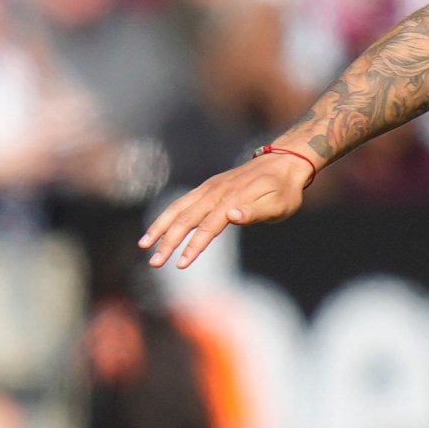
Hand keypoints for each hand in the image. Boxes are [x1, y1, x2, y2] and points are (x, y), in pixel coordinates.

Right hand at [140, 151, 315, 267]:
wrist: (284, 163)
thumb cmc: (285, 190)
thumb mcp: (279, 204)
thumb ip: (255, 212)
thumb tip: (231, 216)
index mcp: (232, 199)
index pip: (208, 227)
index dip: (194, 246)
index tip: (181, 264)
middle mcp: (215, 192)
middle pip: (186, 219)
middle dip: (167, 242)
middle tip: (155, 263)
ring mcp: (210, 188)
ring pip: (178, 209)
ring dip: (159, 228)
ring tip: (144, 245)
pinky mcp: (208, 187)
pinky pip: (182, 202)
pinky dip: (167, 215)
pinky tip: (158, 228)